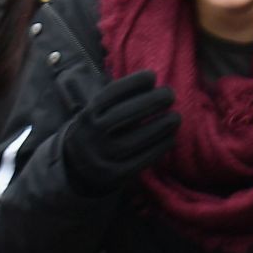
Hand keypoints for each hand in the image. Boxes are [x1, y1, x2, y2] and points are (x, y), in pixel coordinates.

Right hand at [59, 70, 180, 198]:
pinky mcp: (114, 176)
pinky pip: (141, 160)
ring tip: (176, 117)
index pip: (108, 96)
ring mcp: (101, 158)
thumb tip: (153, 79)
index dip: (132, 83)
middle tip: (170, 94)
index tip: (152, 76)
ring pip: (134, 140)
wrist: (77, 171)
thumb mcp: (97, 114)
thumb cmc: (98, 132)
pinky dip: (159, 147)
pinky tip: (171, 137)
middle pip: (123, 115)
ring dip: (160, 126)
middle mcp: (90, 137)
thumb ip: (118, 100)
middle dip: (151, 102)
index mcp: (85, 117)